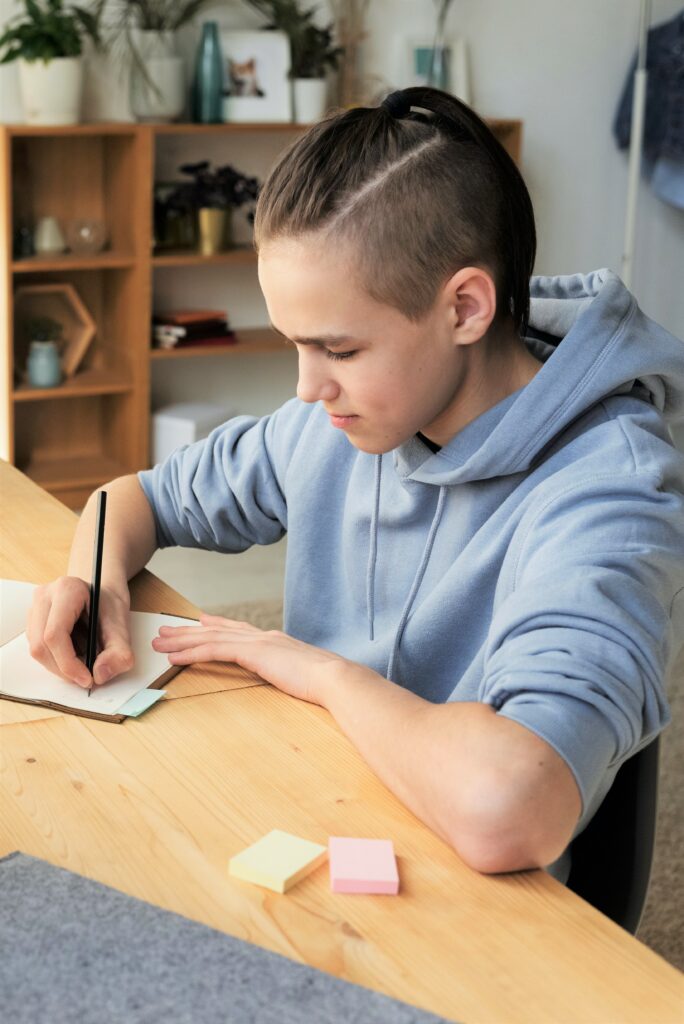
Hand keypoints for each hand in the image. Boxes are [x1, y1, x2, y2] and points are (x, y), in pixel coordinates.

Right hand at [26, 576, 133, 687]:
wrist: (103, 595)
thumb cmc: (109, 605)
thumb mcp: (122, 626)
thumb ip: (118, 652)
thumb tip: (100, 675)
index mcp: (67, 590)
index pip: (55, 634)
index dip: (68, 663)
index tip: (87, 679)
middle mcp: (45, 596)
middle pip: (41, 644)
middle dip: (63, 669)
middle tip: (86, 678)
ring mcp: (34, 608)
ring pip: (36, 649)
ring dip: (59, 666)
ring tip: (83, 661)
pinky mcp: (32, 620)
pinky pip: (37, 648)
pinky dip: (56, 660)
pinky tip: (74, 653)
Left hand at [151, 613, 345, 704]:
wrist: (335, 678)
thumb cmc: (326, 684)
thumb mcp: (304, 676)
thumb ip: (292, 672)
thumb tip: (291, 679)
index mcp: (276, 642)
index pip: (239, 630)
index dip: (217, 625)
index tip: (200, 621)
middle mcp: (264, 636)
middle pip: (218, 630)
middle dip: (189, 631)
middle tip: (166, 630)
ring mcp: (258, 642)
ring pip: (210, 638)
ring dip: (182, 640)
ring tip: (161, 642)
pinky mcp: (252, 652)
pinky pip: (214, 650)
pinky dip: (191, 653)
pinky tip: (175, 658)